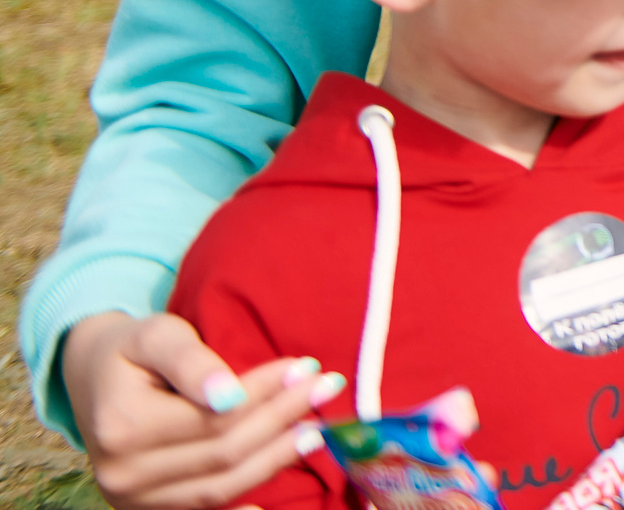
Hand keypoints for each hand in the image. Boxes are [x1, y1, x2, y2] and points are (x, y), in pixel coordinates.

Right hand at [64, 311, 339, 509]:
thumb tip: (229, 394)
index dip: (267, 394)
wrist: (93, 381)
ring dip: (275, 459)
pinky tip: (274, 500)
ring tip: (316, 430)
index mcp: (122, 427)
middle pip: (224, 453)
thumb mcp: (156, 336)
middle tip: (327, 389)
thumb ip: (191, 361)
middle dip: (282, 420)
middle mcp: (123, 474)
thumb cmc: (132, 351)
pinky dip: (241, 505)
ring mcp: (133, 499)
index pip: (216, 417)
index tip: (307, 368)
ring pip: (221, 488)